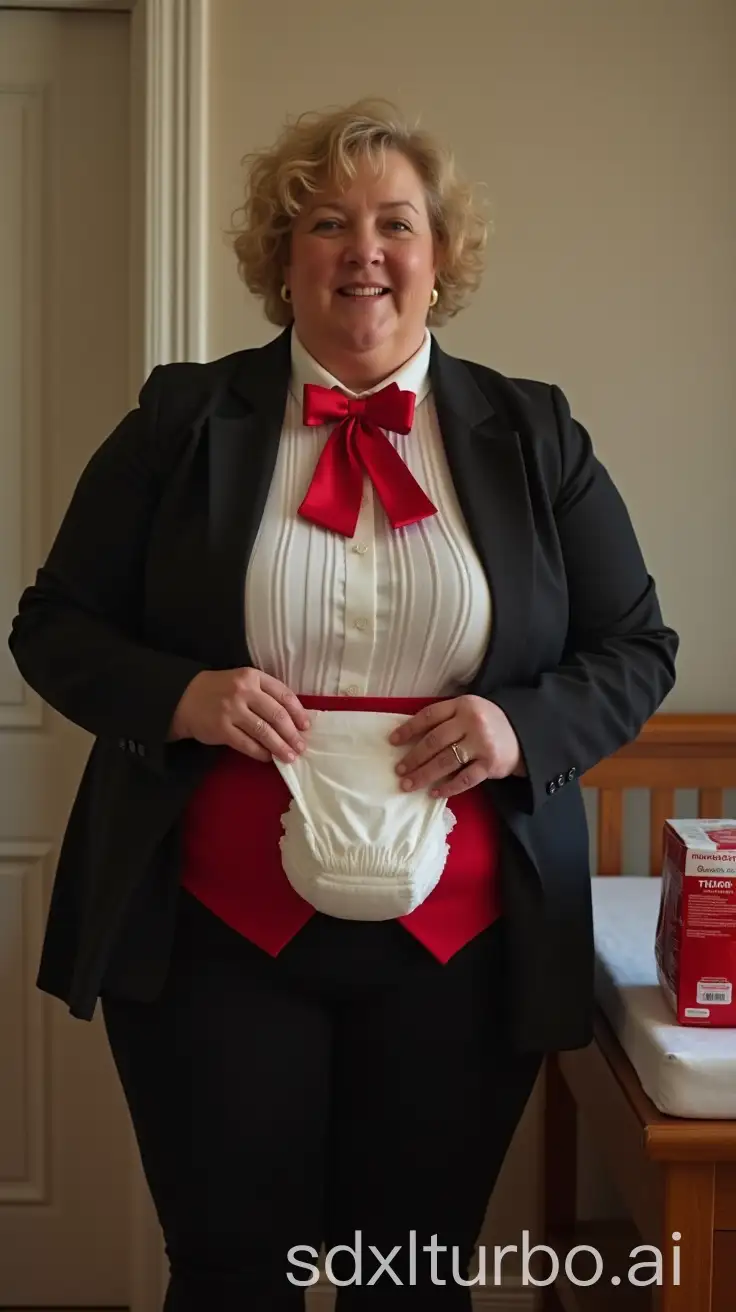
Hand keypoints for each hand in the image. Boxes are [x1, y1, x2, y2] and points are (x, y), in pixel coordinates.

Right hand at [168, 667, 310, 762]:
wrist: (184, 698)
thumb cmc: (220, 691)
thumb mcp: (243, 682)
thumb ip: (265, 694)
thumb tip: (294, 719)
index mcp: (253, 677)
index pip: (283, 694)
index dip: (298, 712)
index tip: (306, 726)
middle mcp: (243, 691)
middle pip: (276, 715)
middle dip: (292, 733)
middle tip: (301, 746)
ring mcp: (231, 710)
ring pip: (264, 731)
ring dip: (280, 746)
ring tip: (289, 757)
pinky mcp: (221, 729)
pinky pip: (246, 744)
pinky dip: (260, 752)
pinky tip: (268, 757)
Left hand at [388, 695, 525, 797]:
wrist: (524, 733)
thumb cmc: (487, 722)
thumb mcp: (467, 710)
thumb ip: (444, 719)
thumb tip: (409, 738)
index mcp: (462, 705)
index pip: (429, 716)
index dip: (409, 729)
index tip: (392, 741)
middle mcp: (472, 723)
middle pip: (434, 742)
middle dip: (413, 758)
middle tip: (399, 770)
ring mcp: (482, 744)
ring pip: (445, 762)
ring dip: (424, 775)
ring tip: (408, 784)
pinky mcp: (491, 764)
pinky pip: (464, 779)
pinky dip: (448, 787)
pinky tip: (434, 792)